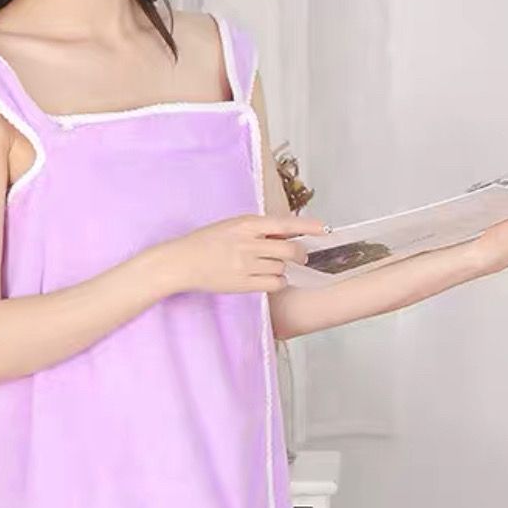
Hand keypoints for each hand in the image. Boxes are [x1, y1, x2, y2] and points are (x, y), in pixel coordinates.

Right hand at [158, 213, 328, 295]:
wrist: (182, 261)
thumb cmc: (206, 242)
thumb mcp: (232, 226)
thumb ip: (257, 229)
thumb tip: (286, 233)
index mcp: (246, 224)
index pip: (285, 223)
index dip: (308, 226)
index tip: (324, 229)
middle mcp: (249, 243)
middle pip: (291, 249)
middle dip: (300, 254)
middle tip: (300, 257)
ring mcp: (246, 265)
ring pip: (282, 268)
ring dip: (283, 268)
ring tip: (269, 266)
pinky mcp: (243, 283)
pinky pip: (274, 284)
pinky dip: (277, 282)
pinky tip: (268, 279)